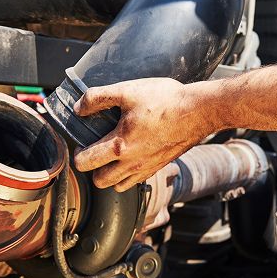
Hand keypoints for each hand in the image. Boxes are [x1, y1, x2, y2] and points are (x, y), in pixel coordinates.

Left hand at [73, 78, 214, 190]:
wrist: (199, 111)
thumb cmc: (165, 101)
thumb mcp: (128, 91)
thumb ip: (98, 98)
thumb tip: (78, 108)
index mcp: (118, 146)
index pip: (85, 163)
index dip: (78, 155)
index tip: (81, 144)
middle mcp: (131, 163)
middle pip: (100, 181)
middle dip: (93, 169)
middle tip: (95, 151)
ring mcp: (147, 168)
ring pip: (119, 186)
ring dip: (111, 176)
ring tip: (112, 157)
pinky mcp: (159, 167)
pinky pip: (137, 181)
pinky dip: (129, 175)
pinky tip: (133, 156)